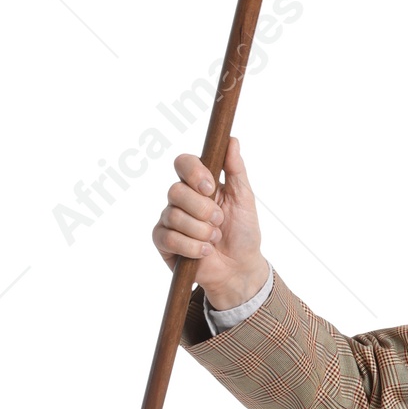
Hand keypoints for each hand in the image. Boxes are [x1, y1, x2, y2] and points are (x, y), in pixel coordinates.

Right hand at [151, 138, 267, 310]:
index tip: (211, 187)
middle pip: (175, 190)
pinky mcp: (163, 241)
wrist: (240, 268)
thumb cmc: (242, 233)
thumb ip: (236, 170)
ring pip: (174, 216)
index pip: (183, 163)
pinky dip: (193, 247)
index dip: (194, 173)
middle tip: (219, 222)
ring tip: (215, 239)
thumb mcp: (244, 199)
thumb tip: (232, 140)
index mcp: (199, 184)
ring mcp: (169, 219)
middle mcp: (180, 198)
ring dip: (202, 232)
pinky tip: (205, 252)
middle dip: (203, 210)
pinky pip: (169, 237)